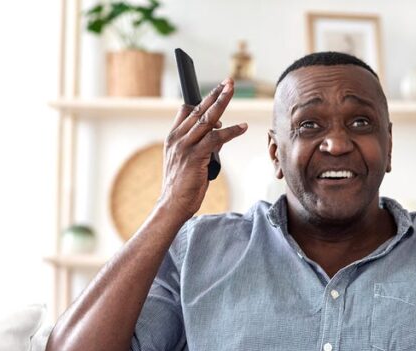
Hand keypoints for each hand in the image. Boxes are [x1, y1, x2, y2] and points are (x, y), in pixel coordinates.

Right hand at [158, 78, 247, 222]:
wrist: (173, 203)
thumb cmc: (184, 185)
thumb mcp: (189, 160)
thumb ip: (202, 144)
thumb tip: (219, 130)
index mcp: (173, 138)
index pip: (186, 111)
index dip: (202, 99)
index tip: (216, 89)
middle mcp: (177, 138)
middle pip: (199, 110)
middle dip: (215, 94)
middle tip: (229, 81)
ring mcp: (185, 146)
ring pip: (207, 119)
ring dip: (221, 103)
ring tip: (233, 91)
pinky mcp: (195, 156)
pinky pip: (215, 139)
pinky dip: (230, 132)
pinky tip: (242, 127)